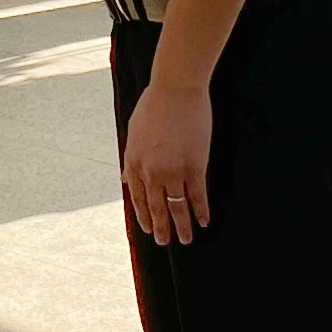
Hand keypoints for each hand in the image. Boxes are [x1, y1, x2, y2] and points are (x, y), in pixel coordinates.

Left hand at [119, 72, 212, 242]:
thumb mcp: (134, 132)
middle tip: (165, 242)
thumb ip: (131, 159)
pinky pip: (197, 196)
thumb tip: (127, 179)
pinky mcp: (194, 167)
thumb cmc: (154, 105)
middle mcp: (151, 172)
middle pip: (156, 208)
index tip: (149, 229)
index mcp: (134, 163)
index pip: (139, 198)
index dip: (144, 216)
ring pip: (177, 207)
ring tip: (185, 240)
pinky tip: (204, 221)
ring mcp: (173, 171)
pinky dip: (201, 211)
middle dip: (161, 228)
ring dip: (182, 226)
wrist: (175, 90)